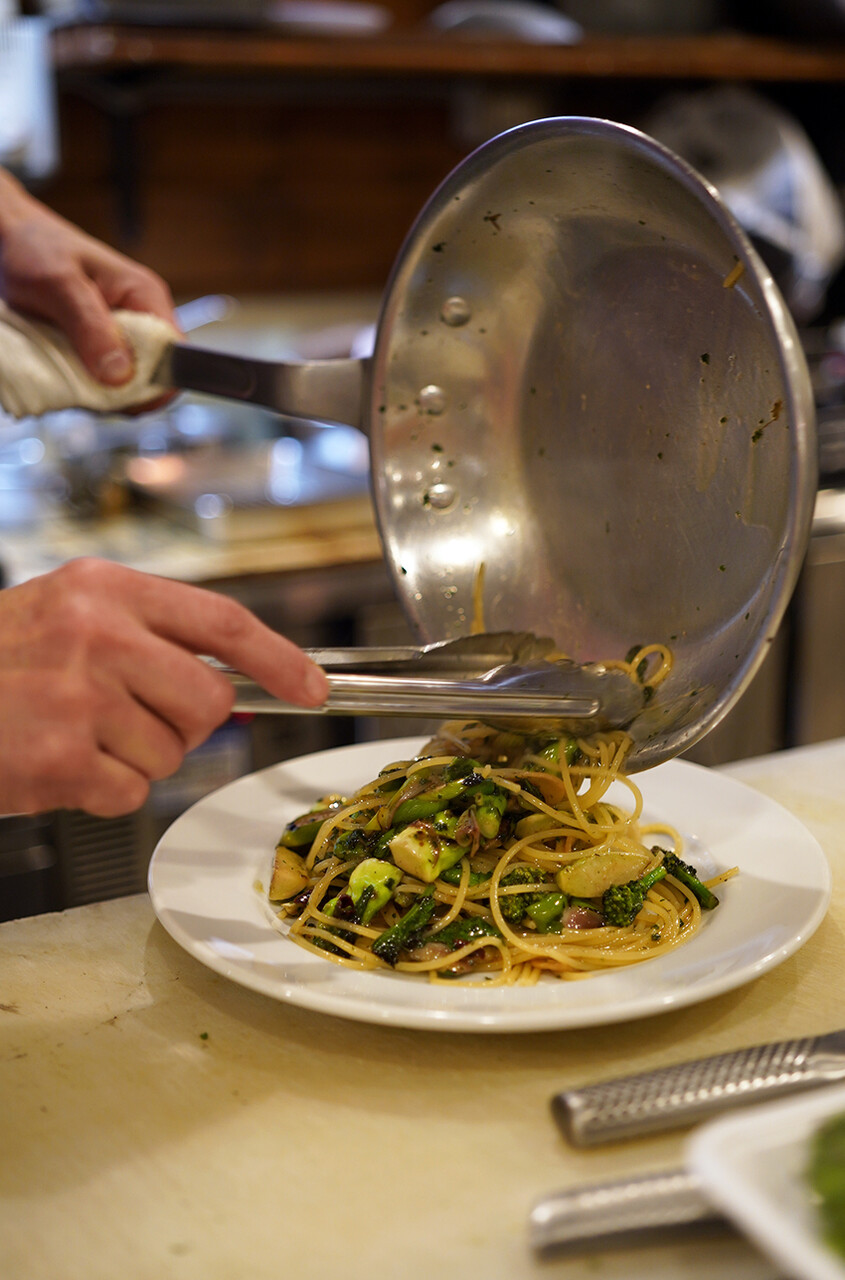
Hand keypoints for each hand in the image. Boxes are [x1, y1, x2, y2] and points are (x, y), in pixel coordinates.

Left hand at [0, 167, 176, 391]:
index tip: (118, 393)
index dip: (154, 382)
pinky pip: (105, 384)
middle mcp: (142, 320)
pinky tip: (67, 373)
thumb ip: (91, 327)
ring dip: (100, 392)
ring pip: (128, 386)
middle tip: (82, 382)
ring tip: (68, 372)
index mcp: (146, 296)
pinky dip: (87, 388)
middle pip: (152, 378)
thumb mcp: (60, 285)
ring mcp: (122, 338)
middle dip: (122, 392)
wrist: (9, 240)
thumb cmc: (36, 247)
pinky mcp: (102, 352)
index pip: (174, 355)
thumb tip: (120, 375)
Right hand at [0, 559, 328, 817]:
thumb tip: (233, 685)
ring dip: (132, 759)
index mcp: (106, 589)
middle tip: (131, 719)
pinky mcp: (60, 758)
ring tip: (75, 735)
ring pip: (171, 753)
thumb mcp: (68, 616)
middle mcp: (97, 634)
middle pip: (210, 702)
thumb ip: (147, 637)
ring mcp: (78, 696)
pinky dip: (101, 791)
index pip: (223, 621)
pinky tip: (58, 764)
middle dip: (186, 724)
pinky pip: (131, 792)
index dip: (282, 657)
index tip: (313, 688)